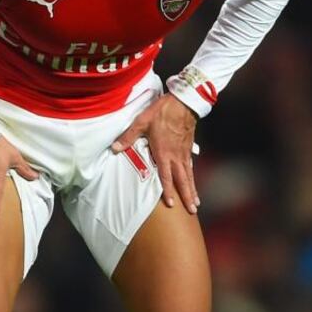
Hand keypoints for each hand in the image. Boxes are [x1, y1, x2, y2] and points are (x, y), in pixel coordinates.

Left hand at [111, 95, 199, 213]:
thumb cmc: (162, 111)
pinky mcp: (188, 147)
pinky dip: (193, 177)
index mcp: (163, 152)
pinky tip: (193, 182)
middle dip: (187, 196)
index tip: (172, 205)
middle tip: (193, 210)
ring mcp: (183, 152)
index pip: (166, 176)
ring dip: (192, 189)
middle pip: (182, 180)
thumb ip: (128, 136)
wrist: (183, 102)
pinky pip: (191, 166)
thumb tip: (114, 148)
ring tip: (196, 202)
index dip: (168, 191)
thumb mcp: (142, 121)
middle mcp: (176, 156)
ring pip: (189, 175)